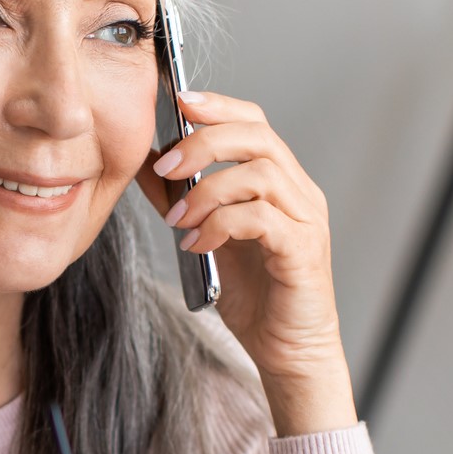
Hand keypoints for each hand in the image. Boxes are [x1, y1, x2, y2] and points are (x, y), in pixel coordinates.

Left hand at [136, 90, 356, 435]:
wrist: (289, 352)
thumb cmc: (256, 297)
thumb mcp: (208, 238)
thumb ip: (185, 200)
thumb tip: (146, 165)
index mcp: (280, 183)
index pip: (254, 122)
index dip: (217, 105)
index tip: (177, 101)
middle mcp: (300, 193)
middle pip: (257, 137)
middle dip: (203, 142)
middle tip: (165, 166)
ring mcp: (306, 220)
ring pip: (259, 173)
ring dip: (207, 190)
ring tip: (178, 220)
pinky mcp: (303, 251)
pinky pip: (261, 218)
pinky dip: (220, 225)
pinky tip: (198, 245)